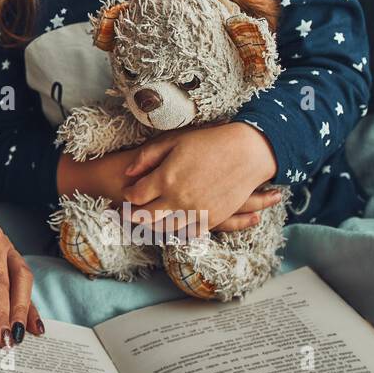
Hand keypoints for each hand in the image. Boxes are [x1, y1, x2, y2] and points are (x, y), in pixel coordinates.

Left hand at [121, 122, 282, 233]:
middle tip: (128, 213)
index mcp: (166, 178)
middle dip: (134, 216)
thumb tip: (128, 172)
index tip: (127, 193)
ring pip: (165, 228)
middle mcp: (179, 199)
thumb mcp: (173, 141)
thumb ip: (147, 156)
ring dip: (152, 226)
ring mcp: (196, 211)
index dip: (128, 196)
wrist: (247, 152)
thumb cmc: (209, 142)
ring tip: (146, 220)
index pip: (136, 196)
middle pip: (146, 217)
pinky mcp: (212, 218)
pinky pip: (188, 232)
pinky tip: (171, 225)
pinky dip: (176, 231)